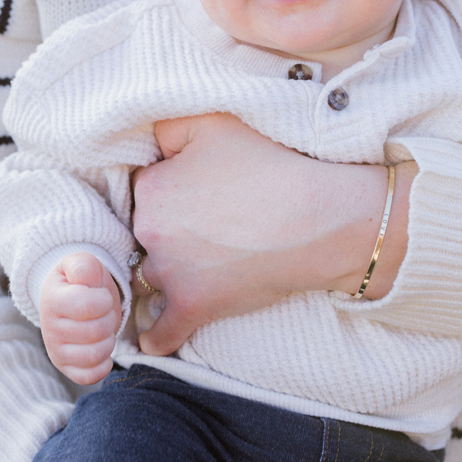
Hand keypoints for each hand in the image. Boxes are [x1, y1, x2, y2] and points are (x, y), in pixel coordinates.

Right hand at [39, 252, 121, 384]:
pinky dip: (103, 363)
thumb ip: (84, 265)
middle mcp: (50, 330)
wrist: (68, 298)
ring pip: (95, 355)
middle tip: (104, 311)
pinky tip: (102, 346)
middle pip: (96, 331)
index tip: (101, 295)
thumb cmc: (79, 281)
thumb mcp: (81, 264)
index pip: (88, 306)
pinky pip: (90, 376)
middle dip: (109, 318)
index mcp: (53, 301)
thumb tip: (84, 276)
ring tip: (103, 327)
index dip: (104, 299)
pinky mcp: (66, 368)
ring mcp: (56, 352)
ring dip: (108, 339)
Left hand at [131, 112, 413, 355]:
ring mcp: (169, 274)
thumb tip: (149, 145)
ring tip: (197, 268)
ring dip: (165, 275)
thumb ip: (169, 127)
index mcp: (151, 187)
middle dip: (167, 230)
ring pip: (149, 276)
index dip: (171, 188)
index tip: (198, 192)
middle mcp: (149, 231)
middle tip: (208, 225)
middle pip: (144, 232)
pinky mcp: (192, 308)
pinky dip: (155, 337)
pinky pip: (159, 332)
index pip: (144, 188)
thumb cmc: (271, 165)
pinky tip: (150, 339)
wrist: (318, 217)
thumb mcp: (215, 122)